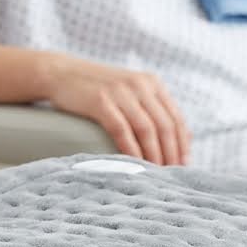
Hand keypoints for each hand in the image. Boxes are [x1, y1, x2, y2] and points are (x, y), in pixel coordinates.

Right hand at [43, 55, 190, 164]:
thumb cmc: (97, 88)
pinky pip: (122, 130)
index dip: (182, 143)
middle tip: (172, 173)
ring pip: (147, 129)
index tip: (184, 163)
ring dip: (154, 154)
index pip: (176, 117)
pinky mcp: (101, 101)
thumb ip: (149, 108)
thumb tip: (172, 139)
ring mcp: (120, 92)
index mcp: (152, 83)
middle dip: (171, 152)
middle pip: (165, 125)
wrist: (62, 73)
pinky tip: (134, 163)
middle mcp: (140, 85)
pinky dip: (131, 149)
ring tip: (156, 173)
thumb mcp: (129, 91)